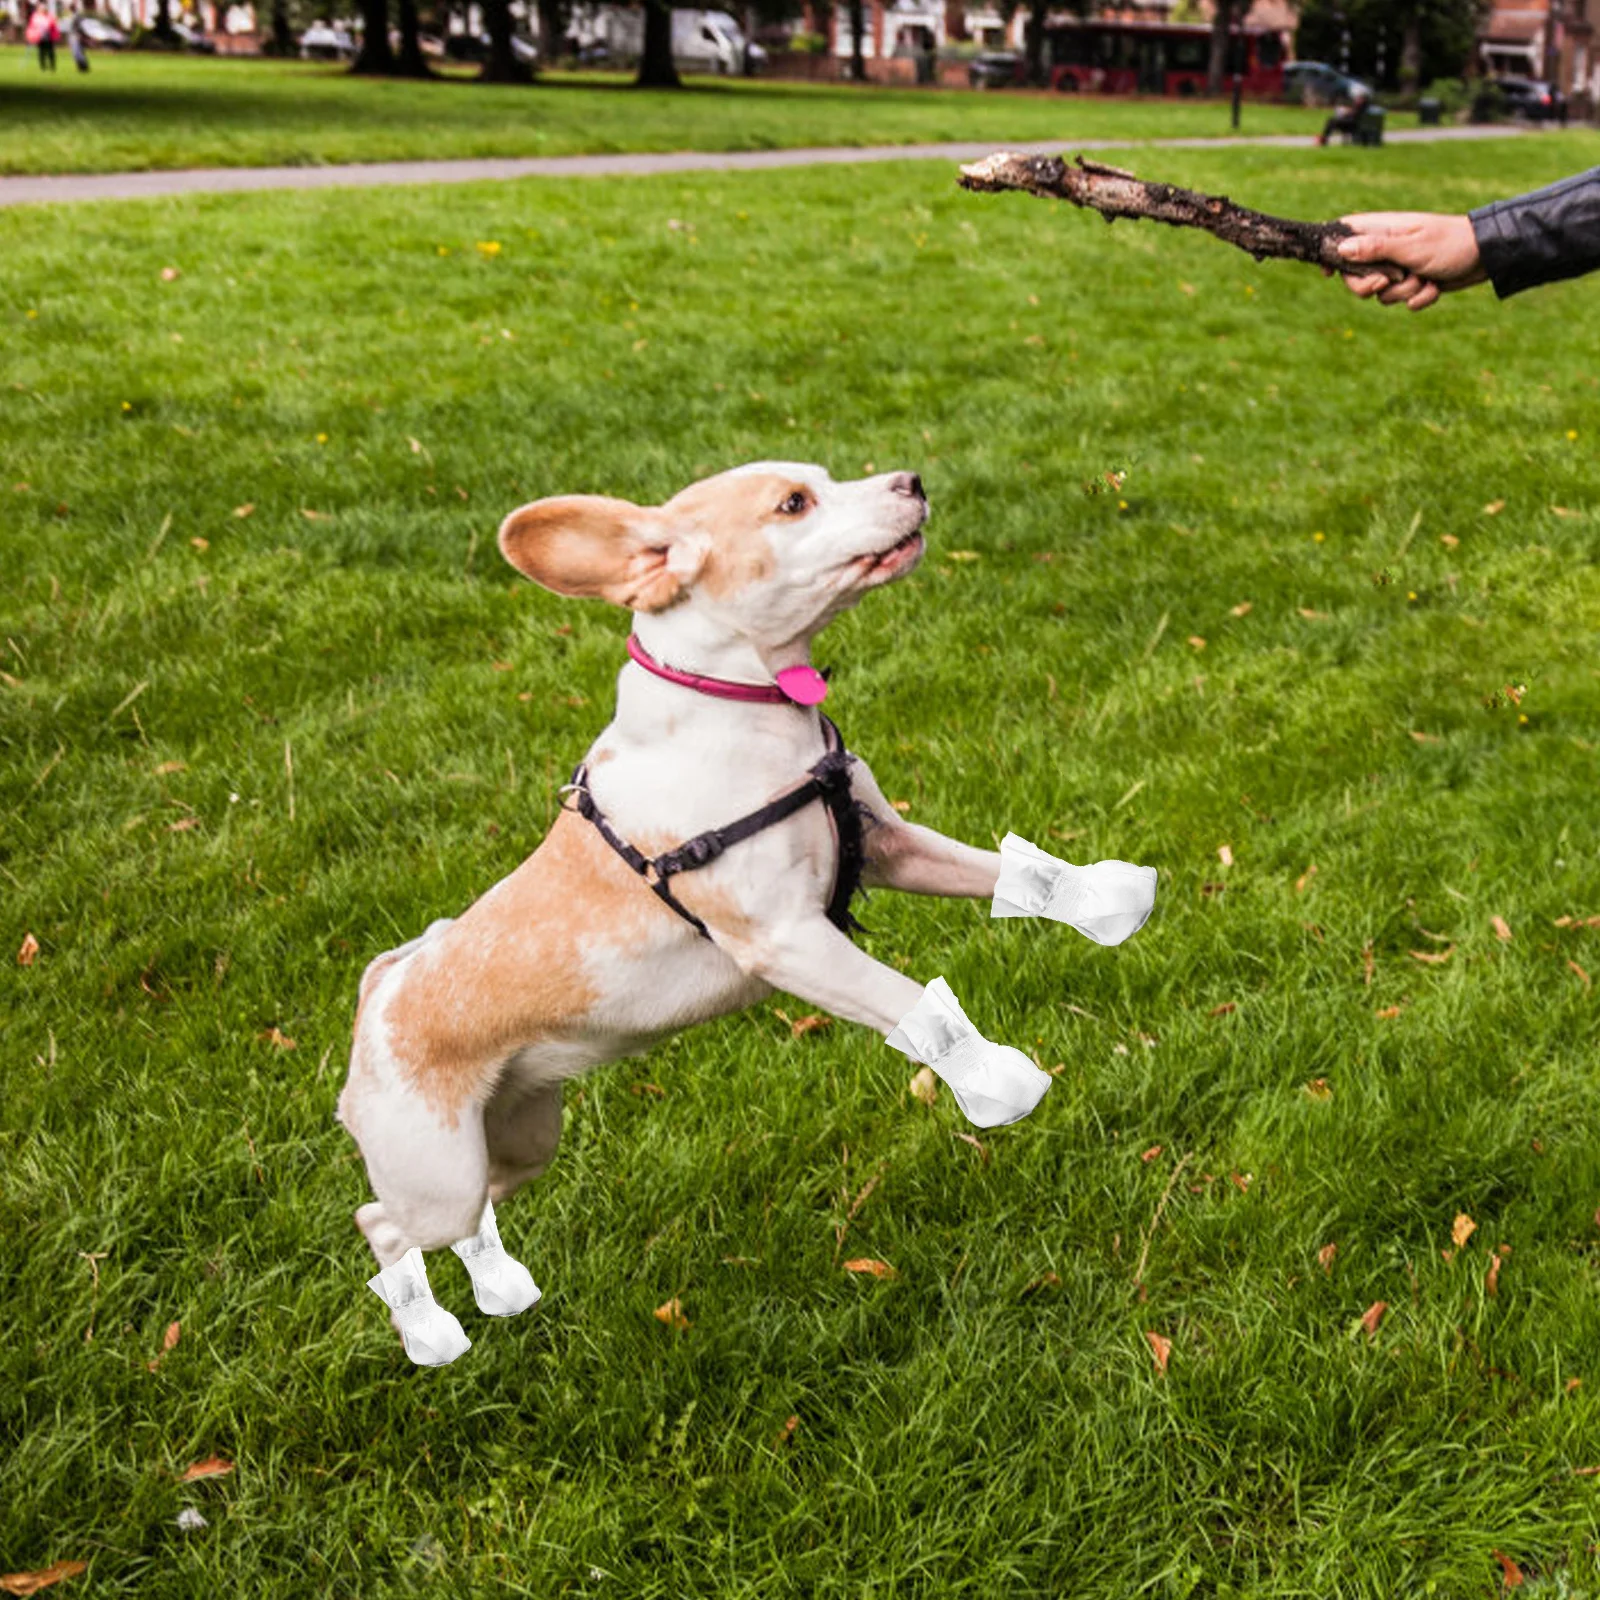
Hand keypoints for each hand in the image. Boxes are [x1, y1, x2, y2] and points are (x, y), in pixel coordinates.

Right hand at [1335, 212, 1486, 310]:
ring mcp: (1399, 267)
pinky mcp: (1413, 282)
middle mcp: (1387, 248)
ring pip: (1380, 294)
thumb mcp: (1409, 247)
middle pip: (1355, 275)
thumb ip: (1375, 248)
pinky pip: (1402, 301)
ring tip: (1424, 278)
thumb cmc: (1449, 243)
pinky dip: (1419, 298)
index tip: (1328, 271)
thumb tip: (1341, 248)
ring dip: (1403, 293)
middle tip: (1387, 283)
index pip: (1344, 234)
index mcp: (1382, 230)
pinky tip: (1435, 286)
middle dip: (1368, 286)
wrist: (1486, 256)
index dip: (1331, 252)